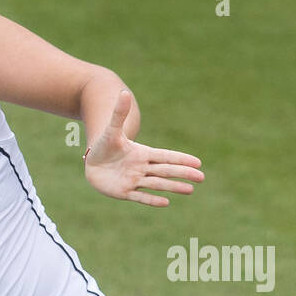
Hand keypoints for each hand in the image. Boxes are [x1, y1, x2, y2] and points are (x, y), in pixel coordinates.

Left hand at [84, 89, 203, 206]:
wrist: (94, 163)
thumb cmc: (105, 145)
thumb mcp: (111, 130)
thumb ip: (118, 114)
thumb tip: (123, 92)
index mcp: (143, 153)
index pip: (165, 156)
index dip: (180, 158)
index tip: (197, 162)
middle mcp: (142, 168)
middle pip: (166, 171)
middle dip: (183, 174)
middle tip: (201, 178)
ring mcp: (134, 180)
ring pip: (157, 184)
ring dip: (173, 187)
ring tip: (190, 190)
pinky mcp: (124, 192)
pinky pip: (140, 197)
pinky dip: (152, 200)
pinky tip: (166, 202)